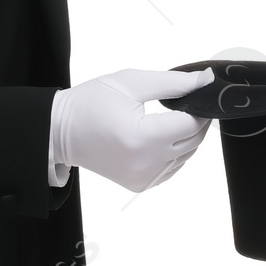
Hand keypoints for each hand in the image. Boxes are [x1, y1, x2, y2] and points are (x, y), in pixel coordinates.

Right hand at [52, 67, 214, 194]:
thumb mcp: (131, 83)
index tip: (194, 95)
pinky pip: (172, 168)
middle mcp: (144, 163)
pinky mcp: (140, 185)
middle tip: (182, 104)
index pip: (191, 124)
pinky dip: (172, 152)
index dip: (199, 107)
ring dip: (183, 137)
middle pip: (193, 142)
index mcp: (141, 137)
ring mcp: (143, 178)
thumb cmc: (90, 104)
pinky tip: (156, 138)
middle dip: (195, 121)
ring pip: (186, 156)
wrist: (60, 132)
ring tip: (163, 121)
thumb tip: (205, 80)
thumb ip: (173, 82)